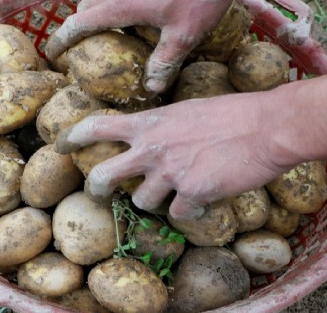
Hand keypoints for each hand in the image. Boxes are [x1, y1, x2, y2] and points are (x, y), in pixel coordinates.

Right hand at [45, 0, 277, 91]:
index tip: (52, 53)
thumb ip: (164, 62)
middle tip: (85, 48)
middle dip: (79, 28)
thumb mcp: (184, 35)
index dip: (61, 40)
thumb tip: (152, 88)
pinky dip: (120, 0)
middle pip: (86, 7)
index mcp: (121, 6)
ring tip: (115, 33)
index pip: (77, 24)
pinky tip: (144, 11)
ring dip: (100, 13)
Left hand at [55, 92, 294, 219]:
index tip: (60, 144)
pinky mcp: (192, 194)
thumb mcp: (189, 110)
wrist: (266, 127)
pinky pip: (178, 215)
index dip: (72, 137)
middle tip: (97, 193)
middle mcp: (152, 148)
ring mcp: (170, 174)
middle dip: (96, 188)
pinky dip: (189, 212)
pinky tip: (203, 201)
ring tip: (174, 193)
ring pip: (142, 202)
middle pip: (103, 175)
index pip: (96, 126)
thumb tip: (157, 139)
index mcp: (150, 122)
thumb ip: (165, 125)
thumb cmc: (235, 112)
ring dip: (155, 201)